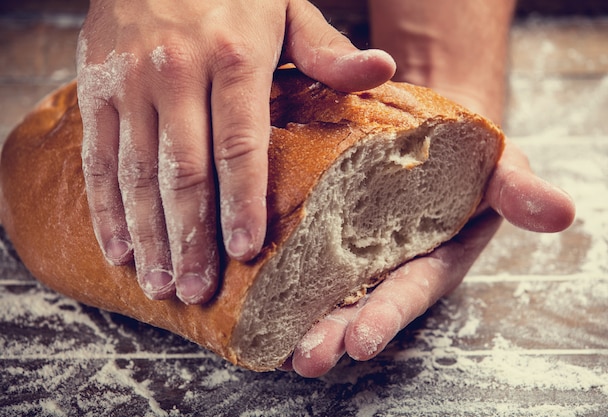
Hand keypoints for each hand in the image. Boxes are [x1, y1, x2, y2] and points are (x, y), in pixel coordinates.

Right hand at [76, 0, 395, 303]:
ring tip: (160, 283)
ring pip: (137, 174)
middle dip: (190, 238)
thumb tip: (382, 70)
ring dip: (148, 236)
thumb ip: (328, 51)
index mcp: (233, 57)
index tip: (244, 251)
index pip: (239, 145)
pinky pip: (96, 158)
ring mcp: (128, 82)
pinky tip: (118, 248)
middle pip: (185, 172)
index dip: (241, 202)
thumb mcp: (288, 8)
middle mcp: (175, 72)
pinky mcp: (94, 87)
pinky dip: (105, 209)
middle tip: (197, 289)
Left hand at [286, 142, 575, 376]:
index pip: (408, 289)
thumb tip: (560, 211)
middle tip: (305, 356)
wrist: (425, 129)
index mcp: (429, 255)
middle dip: (332, 331)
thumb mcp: (498, 167)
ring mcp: (351, 247)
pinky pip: (297, 247)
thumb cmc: (465, 156)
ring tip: (270, 340)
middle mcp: (386, 260)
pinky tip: (249, 285)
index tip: (361, 339)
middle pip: (357, 301)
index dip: (387, 314)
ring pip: (321, 284)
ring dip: (297, 312)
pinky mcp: (321, 224)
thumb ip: (519, 191)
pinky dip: (276, 267)